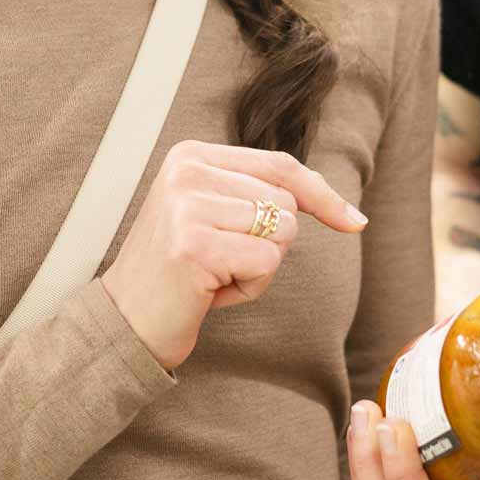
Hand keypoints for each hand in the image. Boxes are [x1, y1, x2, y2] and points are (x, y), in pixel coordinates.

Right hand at [98, 141, 364, 369]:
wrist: (123, 324)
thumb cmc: (180, 276)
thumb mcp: (213, 218)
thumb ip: (256, 196)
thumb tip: (341, 207)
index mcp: (191, 155)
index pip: (280, 165)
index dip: (323, 196)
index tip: (355, 222)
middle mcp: (187, 171)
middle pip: (287, 202)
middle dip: (271, 245)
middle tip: (222, 264)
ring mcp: (188, 206)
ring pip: (283, 232)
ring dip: (259, 268)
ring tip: (215, 277)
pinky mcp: (194, 245)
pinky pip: (266, 263)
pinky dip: (250, 288)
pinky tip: (211, 294)